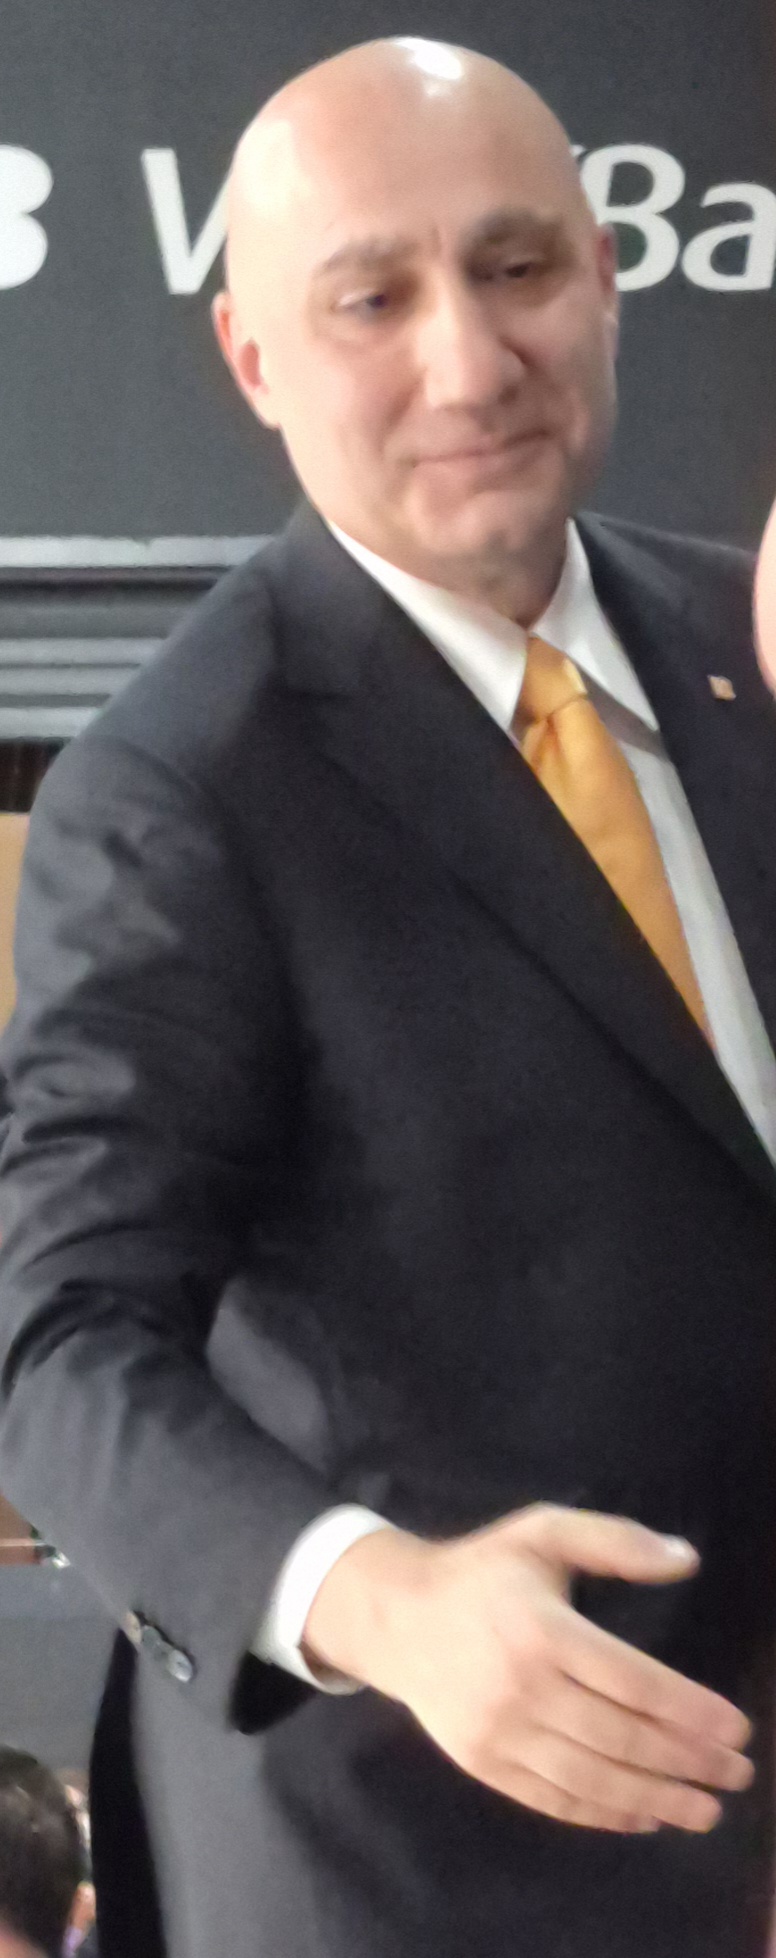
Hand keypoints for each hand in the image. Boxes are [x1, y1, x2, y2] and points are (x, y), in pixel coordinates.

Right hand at [302, 1503, 752, 1833]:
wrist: (397, 1617)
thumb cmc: (484, 1571)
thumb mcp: (544, 1531)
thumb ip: (615, 1541)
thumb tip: (687, 1560)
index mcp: (542, 1629)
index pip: (634, 1682)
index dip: (692, 1711)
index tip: (739, 1730)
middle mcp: (520, 1687)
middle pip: (621, 1738)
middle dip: (689, 1762)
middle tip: (738, 1775)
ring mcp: (498, 1733)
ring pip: (592, 1778)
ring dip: (657, 1799)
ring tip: (707, 1810)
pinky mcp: (483, 1764)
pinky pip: (553, 1799)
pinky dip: (605, 1814)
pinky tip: (646, 1815)